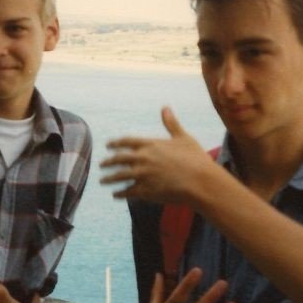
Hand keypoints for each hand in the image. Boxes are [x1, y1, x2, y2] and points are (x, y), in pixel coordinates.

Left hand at [100, 107, 215, 204]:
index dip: (115, 143)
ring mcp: (142, 175)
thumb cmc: (195, 159)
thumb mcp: (183, 138)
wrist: (200, 181)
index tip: (108, 145)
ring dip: (109, 179)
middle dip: (108, 162)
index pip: (126, 142)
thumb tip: (165, 107)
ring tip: (103, 181)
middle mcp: (143, 158)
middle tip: (101, 164)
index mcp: (151, 144)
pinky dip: (120, 193)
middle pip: (119, 159)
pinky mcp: (145, 191)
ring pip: (119, 176)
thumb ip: (171, 124)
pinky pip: (127, 192)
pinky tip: (116, 195)